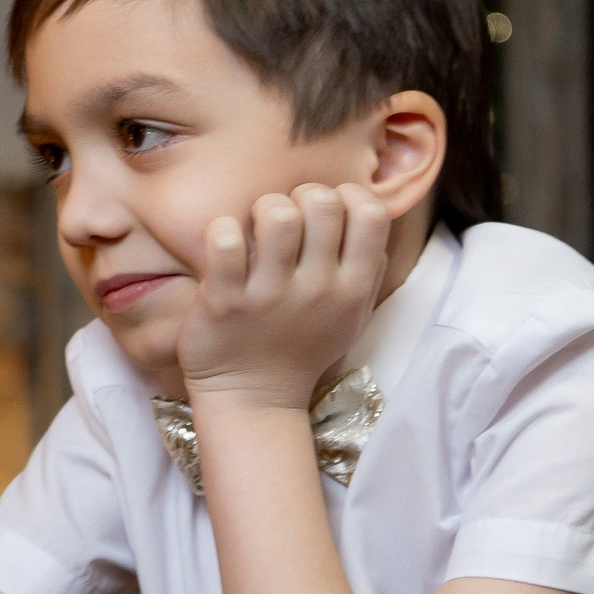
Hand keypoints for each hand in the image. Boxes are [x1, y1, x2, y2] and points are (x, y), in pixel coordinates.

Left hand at [177, 183, 387, 410]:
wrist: (252, 398)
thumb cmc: (301, 347)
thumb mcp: (351, 318)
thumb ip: (368, 270)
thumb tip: (371, 217)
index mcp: (351, 288)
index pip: (371, 214)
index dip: (348, 196)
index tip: (327, 212)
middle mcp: (316, 290)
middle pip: (322, 203)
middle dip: (301, 195)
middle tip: (286, 218)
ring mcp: (269, 295)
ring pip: (277, 215)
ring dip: (263, 209)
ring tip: (254, 230)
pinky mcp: (224, 301)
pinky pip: (225, 241)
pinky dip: (222, 231)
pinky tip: (224, 245)